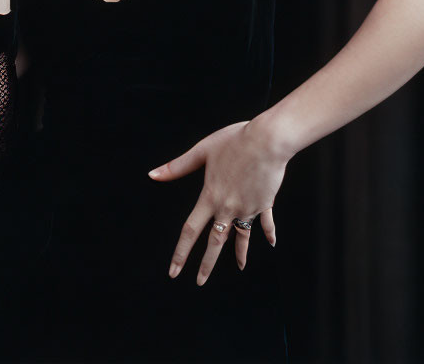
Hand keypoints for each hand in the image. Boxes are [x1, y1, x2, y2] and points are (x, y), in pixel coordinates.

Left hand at [147, 119, 287, 285]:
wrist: (268, 140)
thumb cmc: (235, 141)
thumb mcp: (203, 151)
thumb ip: (177, 166)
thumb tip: (152, 175)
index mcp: (211, 197)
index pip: (191, 231)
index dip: (180, 253)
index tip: (174, 271)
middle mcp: (229, 208)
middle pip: (215, 242)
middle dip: (206, 264)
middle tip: (200, 282)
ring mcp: (248, 207)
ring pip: (242, 236)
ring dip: (240, 253)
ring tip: (240, 268)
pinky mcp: (265, 202)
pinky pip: (266, 222)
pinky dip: (268, 232)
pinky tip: (270, 242)